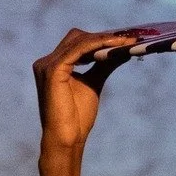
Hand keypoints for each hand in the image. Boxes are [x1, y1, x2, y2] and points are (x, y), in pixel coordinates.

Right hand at [32, 27, 140, 163]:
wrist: (67, 138)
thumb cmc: (77, 117)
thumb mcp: (93, 83)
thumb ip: (103, 65)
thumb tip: (121, 51)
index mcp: (53, 65)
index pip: (76, 43)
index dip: (100, 38)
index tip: (124, 39)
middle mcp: (46, 62)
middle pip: (77, 37)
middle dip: (103, 36)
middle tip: (129, 39)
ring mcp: (47, 64)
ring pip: (80, 40)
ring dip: (105, 39)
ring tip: (126, 42)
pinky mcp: (54, 69)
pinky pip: (80, 49)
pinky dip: (98, 45)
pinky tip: (115, 46)